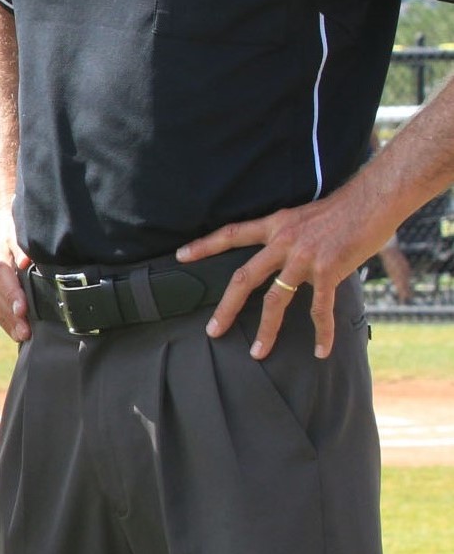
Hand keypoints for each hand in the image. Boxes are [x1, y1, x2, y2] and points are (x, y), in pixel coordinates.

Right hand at [0, 202, 31, 342]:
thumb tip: (27, 262)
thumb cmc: (11, 226)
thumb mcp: (17, 230)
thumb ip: (21, 247)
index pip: (2, 278)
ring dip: (7, 321)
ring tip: (22, 336)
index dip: (12, 294)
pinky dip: (4, 320)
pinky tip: (16, 333)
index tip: (23, 309)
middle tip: (26, 331)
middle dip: (11, 314)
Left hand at [178, 194, 389, 360]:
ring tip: (257, 353)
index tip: (181, 256)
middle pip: (244, 278)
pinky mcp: (328, 271)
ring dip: (266, 330)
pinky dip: (322, 333)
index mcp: (275, 226)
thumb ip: (287, 237)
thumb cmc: (342, 209)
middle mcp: (283, 242)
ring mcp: (304, 258)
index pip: (231, 234)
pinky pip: (320, 309)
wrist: (373, 201)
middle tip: (212, 330)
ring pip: (275, 300)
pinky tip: (321, 350)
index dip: (205, 245)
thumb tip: (280, 257)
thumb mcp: (303, 217)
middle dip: (226, 307)